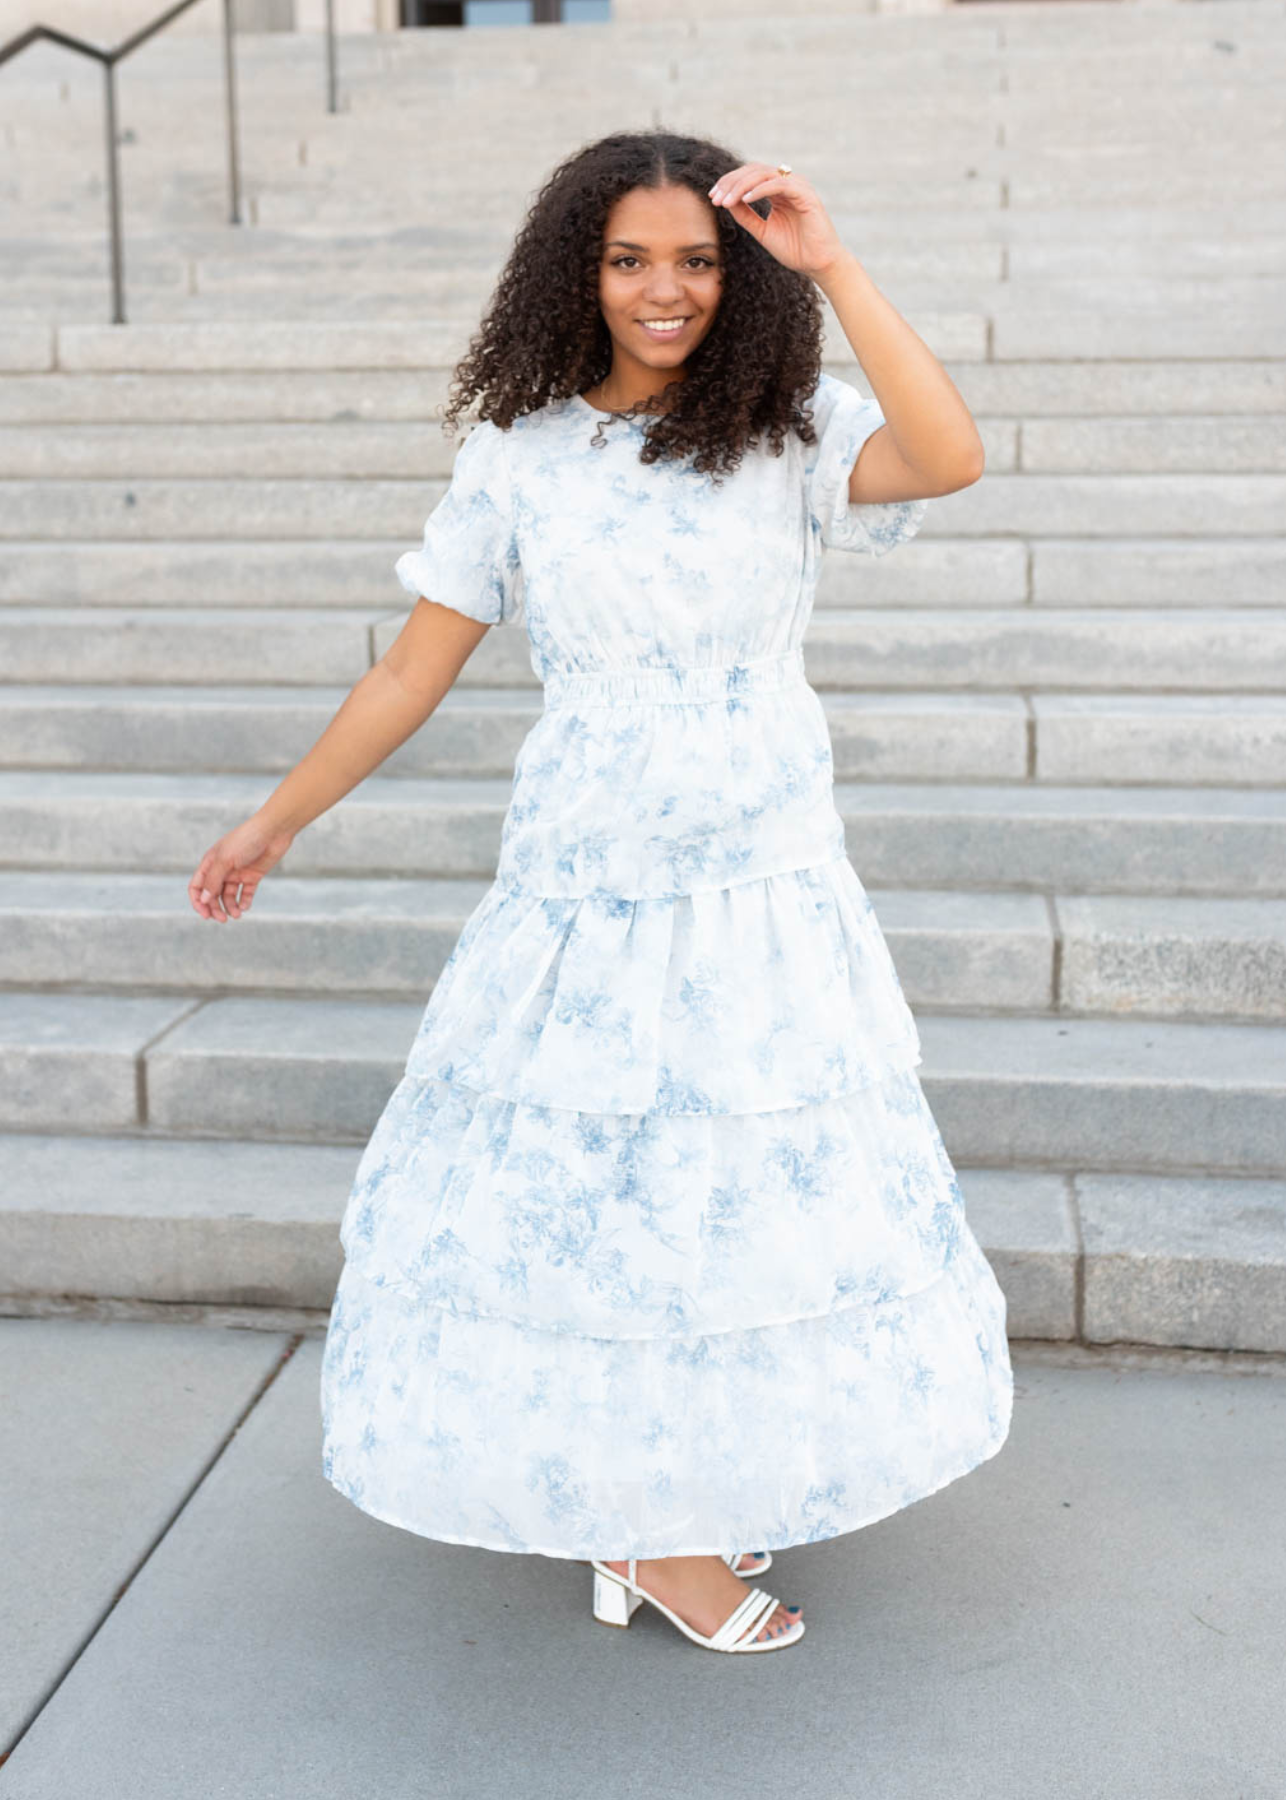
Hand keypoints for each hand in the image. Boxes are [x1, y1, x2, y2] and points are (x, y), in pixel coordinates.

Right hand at [187, 813, 294, 921]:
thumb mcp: (225, 860)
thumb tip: (204, 899)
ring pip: (229, 896)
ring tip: (237, 914)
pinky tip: (245, 906)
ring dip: (230, 907)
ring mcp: (237, 873)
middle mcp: (222, 869)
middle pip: (213, 894)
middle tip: (223, 919)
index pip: (197, 886)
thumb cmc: (246, 840)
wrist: (273, 831)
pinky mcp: (253, 876)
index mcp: (210, 863)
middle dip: (215, 908)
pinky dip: (244, 901)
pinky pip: (246, 893)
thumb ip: (213, 880)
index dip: (198, 901)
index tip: (205, 915)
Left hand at [707, 163, 850, 282]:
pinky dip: (760, 190)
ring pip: (763, 174)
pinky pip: (778, 185)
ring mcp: (797, 186)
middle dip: (731, 183)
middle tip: (715, 198)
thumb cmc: (795, 250)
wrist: (818, 264)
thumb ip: (746, 216)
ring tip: (726, 201)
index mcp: (778, 190)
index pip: (750, 177)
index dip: (729, 184)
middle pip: (753, 170)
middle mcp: (788, 183)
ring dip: (741, 186)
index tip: (712, 197)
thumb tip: (726, 201)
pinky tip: (744, 200)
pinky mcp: (805, 194)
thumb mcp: (762, 231)